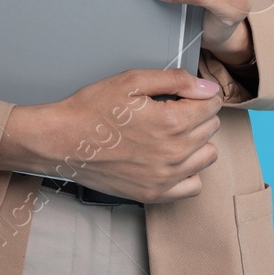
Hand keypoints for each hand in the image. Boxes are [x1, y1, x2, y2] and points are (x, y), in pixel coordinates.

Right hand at [0, 68, 222, 203]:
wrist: (62, 141)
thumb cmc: (91, 109)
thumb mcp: (131, 81)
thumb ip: (175, 80)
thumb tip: (207, 87)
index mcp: (170, 121)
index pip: (211, 105)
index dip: (201, 93)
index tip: (187, 93)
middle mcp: (173, 153)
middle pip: (211, 128)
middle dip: (198, 113)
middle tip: (173, 108)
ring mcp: (165, 177)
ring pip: (207, 156)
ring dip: (198, 141)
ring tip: (173, 132)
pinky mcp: (154, 194)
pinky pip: (193, 186)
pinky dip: (190, 171)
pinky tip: (172, 158)